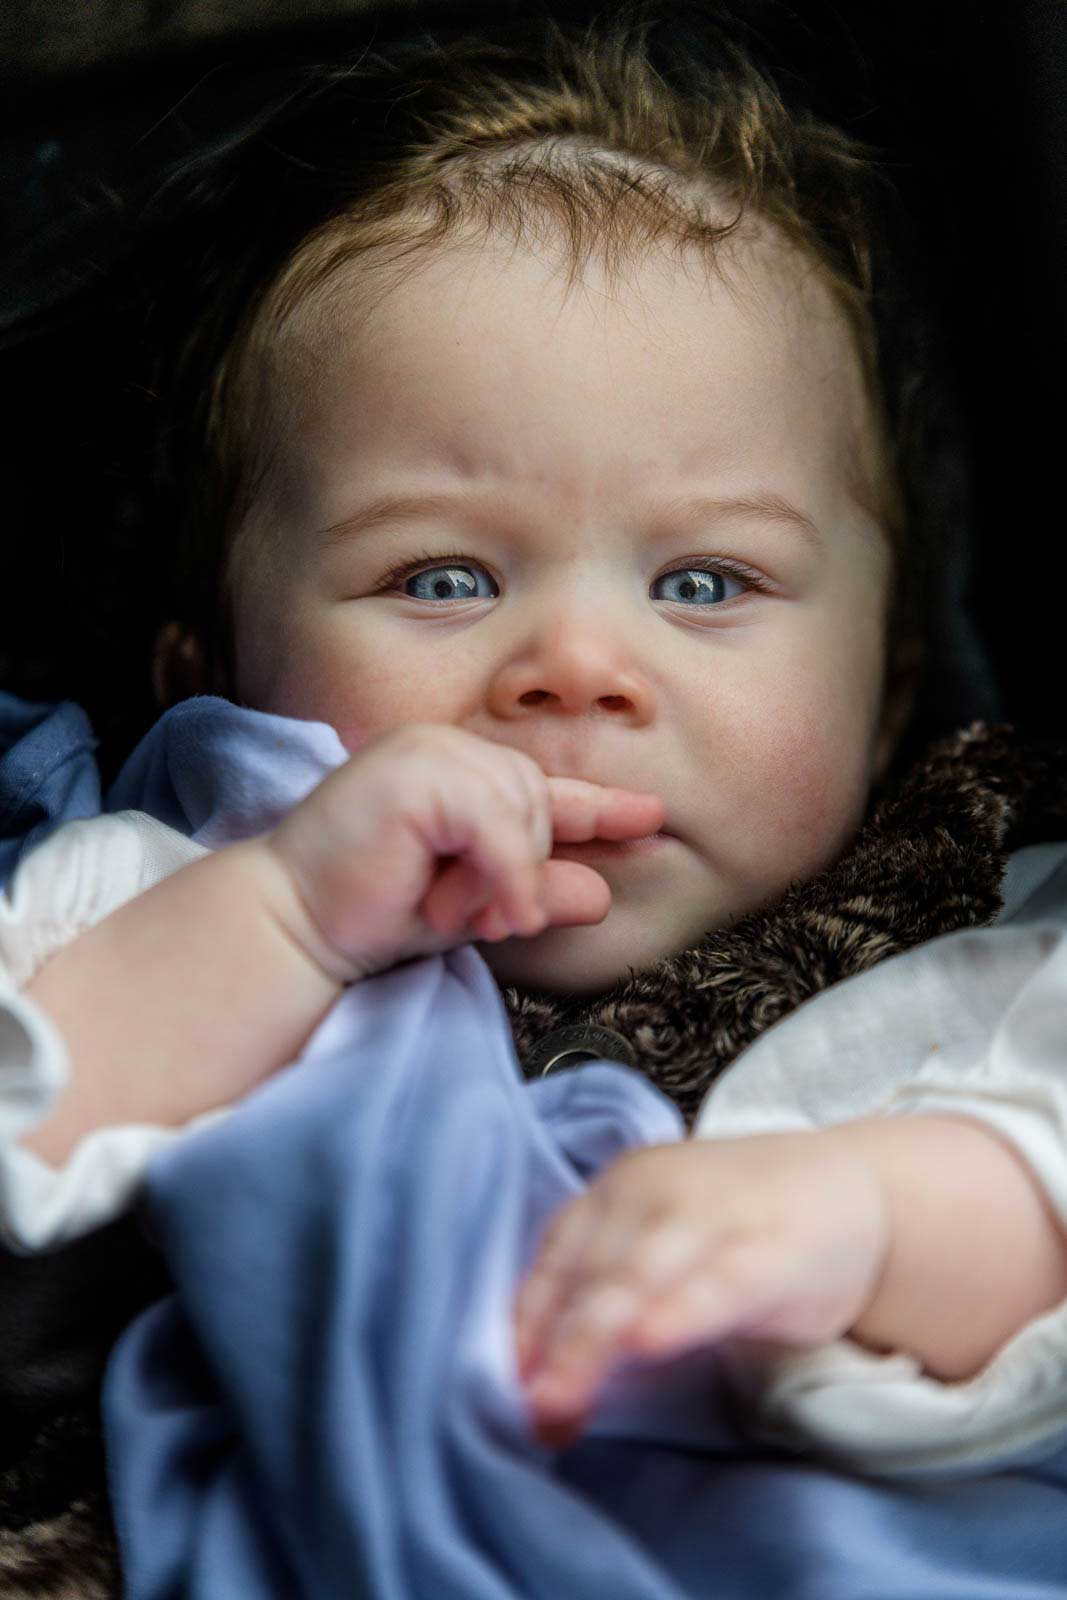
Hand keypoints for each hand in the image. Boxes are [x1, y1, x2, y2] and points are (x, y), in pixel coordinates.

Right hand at [263, 723, 663, 982]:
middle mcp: (445, 749)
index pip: (541, 789)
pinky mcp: (417, 771)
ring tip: (449, 917)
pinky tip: (459, 912)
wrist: (294, 924)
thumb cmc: (367, 916)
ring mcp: (429, 751)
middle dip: (520, 873)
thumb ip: (530, 893)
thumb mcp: (468, 909)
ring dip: (501, 881)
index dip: (597, 806)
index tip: (648, 817)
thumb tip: (601, 893)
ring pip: (523, 810)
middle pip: (539, 802)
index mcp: (456, 774)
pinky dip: (497, 873)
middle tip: (472, 924)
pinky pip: (497, 823)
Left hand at [512, 1131, 890, 1448]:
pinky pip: (718, 1286)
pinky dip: (680, 1313)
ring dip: (593, 1342)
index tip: (506, 1388)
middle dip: (555, 1348)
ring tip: (561, 1397)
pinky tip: (650, 1342)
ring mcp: (713, 1217)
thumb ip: (607, 1290)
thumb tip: (536, 1374)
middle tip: (533, 1413)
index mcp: (619, 1189)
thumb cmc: (742, 1227)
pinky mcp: (772, 1253)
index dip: (527, 1324)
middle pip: (590, 1276)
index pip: (556, 1257)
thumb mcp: (661, 1241)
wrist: (861, 1192)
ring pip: (638, 1280)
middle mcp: (655, 1192)